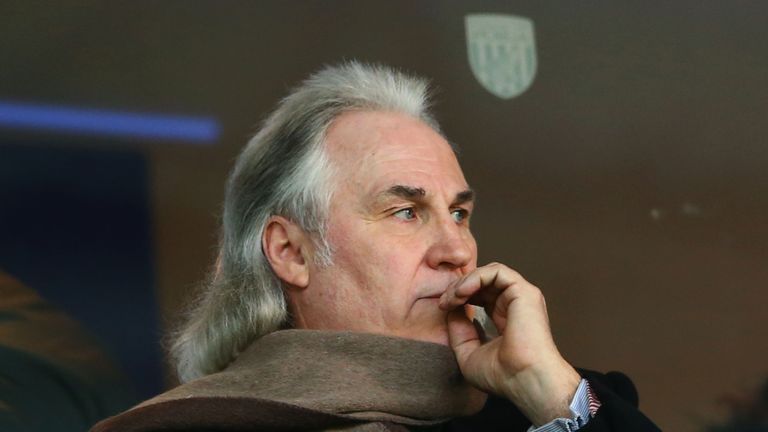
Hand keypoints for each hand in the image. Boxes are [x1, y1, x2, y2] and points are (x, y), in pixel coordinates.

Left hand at [439, 263, 580, 426]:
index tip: (443, 307)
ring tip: (452, 297)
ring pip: (489, 273)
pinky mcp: (524, 292)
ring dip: (465, 281)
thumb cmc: (502, 376)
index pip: (480, 295)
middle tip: (443, 302)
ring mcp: (521, 297)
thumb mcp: (468, 352)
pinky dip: (476, 276)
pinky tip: (463, 292)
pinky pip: (497, 271)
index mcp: (505, 318)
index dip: (459, 296)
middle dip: (458, 287)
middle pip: (483, 282)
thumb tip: (451, 308)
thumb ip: (458, 330)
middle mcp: (515, 306)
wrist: (523, 381)